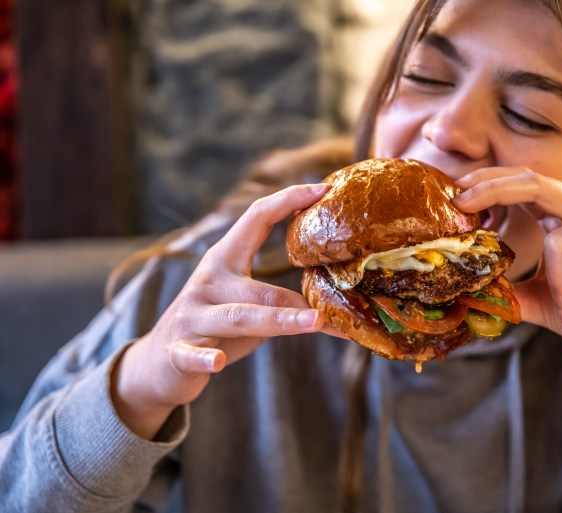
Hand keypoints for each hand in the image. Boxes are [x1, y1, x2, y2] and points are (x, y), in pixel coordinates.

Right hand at [112, 183, 335, 437]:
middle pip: (258, 287)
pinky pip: (193, 354)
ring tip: (313, 323)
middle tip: (333, 307)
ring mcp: (192, 316)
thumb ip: (280, 298)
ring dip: (279, 321)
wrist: (158, 362)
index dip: (288, 200)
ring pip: (239, 317)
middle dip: (296, 299)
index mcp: (225, 259)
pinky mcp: (178, 350)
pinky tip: (218, 362)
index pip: (256, 218)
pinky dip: (205, 358)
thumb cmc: (214, 325)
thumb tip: (337, 301)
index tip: (322, 188)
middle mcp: (208, 282)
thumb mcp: (245, 303)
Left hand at [455, 168, 561, 417]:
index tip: (455, 196)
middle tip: (463, 205)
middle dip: (493, 190)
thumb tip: (474, 289)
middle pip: (535, 182)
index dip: (489, 184)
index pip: (524, 187)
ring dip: (558, 286)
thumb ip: (517, 292)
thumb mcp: (548, 305)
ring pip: (561, 240)